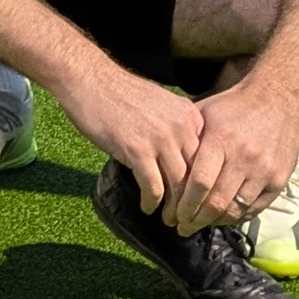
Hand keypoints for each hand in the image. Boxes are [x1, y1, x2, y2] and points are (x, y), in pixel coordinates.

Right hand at [52, 58, 204, 221]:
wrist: (90, 79)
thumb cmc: (120, 93)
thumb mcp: (161, 105)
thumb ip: (176, 129)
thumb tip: (182, 158)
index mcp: (191, 116)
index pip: (209, 159)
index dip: (206, 185)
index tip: (200, 201)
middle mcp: (182, 128)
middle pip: (198, 175)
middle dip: (194, 202)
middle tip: (188, 219)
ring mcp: (161, 139)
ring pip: (179, 185)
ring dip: (174, 208)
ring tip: (169, 219)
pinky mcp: (138, 150)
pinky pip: (153, 186)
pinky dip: (152, 202)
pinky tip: (147, 207)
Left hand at [166, 81, 298, 233]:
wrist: (279, 100)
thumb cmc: (234, 107)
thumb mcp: (206, 113)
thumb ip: (187, 138)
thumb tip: (161, 161)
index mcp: (221, 139)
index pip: (198, 182)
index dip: (183, 204)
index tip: (171, 215)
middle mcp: (244, 158)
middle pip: (215, 201)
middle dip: (194, 220)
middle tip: (181, 228)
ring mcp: (264, 171)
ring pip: (235, 209)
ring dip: (213, 222)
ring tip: (198, 225)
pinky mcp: (279, 181)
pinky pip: (254, 209)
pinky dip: (235, 217)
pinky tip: (221, 218)